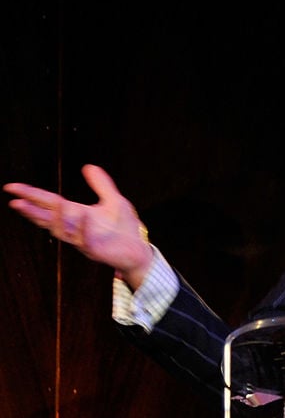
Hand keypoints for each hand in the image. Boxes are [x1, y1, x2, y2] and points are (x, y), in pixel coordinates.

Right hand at [4, 164, 153, 288]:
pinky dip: (83, 228)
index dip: (31, 195)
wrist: (139, 251)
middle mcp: (75, 228)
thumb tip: (88, 166)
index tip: (11, 188)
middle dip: (32, 210)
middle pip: (48, 219)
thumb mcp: (114, 201)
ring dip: (56, 218)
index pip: (49, 203)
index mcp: (76, 215)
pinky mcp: (97, 250)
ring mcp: (84, 240)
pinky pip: (86, 241)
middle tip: (15, 201)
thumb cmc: (123, 228)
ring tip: (53, 203)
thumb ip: (101, 185)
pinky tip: (82, 215)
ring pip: (63, 231)